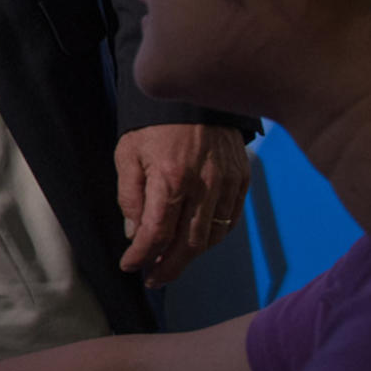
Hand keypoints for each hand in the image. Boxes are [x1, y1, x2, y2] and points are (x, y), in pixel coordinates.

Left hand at [115, 124, 251, 286]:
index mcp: (171, 178)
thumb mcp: (128, 153)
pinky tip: (195, 243)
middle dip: (168, 267)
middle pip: (188, 244)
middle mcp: (204, 185)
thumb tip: (136, 233)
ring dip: (189, 256)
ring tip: (170, 264)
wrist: (194, 91)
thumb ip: (130, 195)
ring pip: (211, 236)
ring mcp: (227, 184)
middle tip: (152, 279)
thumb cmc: (154, 123)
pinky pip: (230, 221)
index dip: (142, 256)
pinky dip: (212, 238)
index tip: (130, 266)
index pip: (157, 233)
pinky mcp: (242, 179)